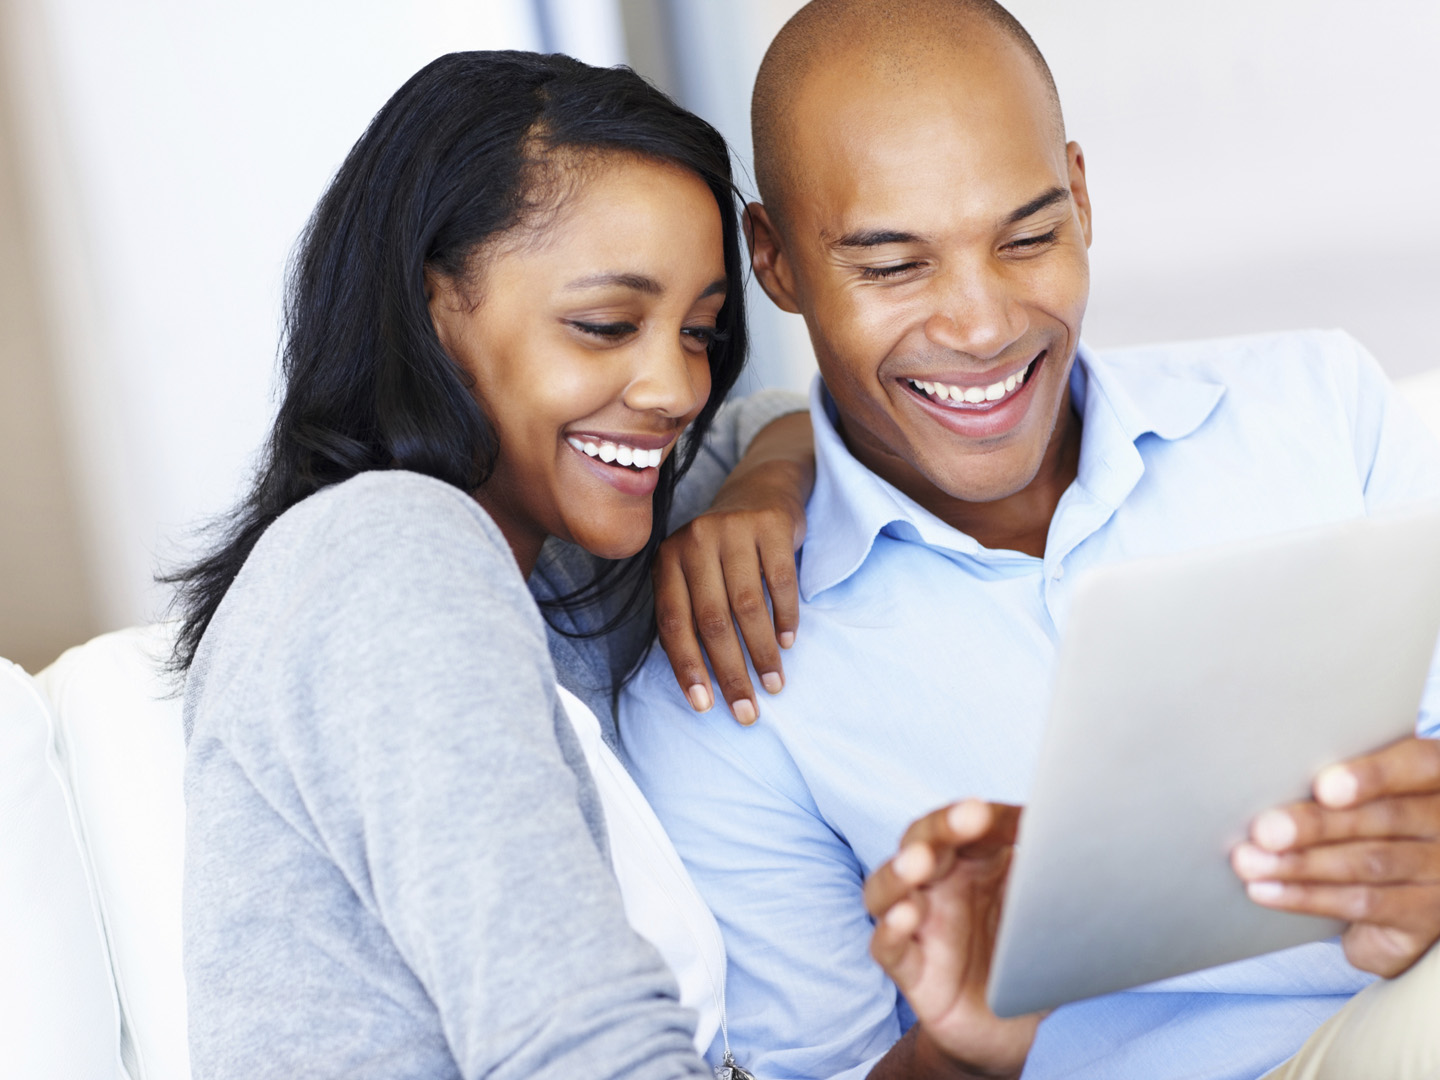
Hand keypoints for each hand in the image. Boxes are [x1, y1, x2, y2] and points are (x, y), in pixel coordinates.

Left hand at [653, 412, 812, 723]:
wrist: (762, 489)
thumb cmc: (724, 550)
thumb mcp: (696, 573)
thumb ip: (691, 614)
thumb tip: (700, 684)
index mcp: (668, 559)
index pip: (673, 622)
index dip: (687, 667)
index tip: (703, 706)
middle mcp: (695, 541)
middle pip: (712, 620)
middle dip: (730, 672)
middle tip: (747, 711)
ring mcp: (732, 529)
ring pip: (747, 605)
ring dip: (762, 652)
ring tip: (773, 684)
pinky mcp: (770, 524)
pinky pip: (780, 580)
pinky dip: (785, 617)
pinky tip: (788, 642)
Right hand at [864, 800, 1039, 1078]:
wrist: (1011, 1028)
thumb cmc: (1027, 955)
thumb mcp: (1050, 914)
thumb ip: (1059, 879)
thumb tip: (1092, 842)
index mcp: (975, 859)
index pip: (974, 824)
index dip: (992, 816)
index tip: (1025, 817)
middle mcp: (939, 882)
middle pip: (924, 840)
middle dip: (943, 826)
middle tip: (970, 815)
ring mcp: (920, 923)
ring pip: (887, 887)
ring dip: (899, 871)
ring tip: (918, 863)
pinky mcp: (909, 968)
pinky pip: (887, 946)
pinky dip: (890, 930)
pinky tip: (906, 918)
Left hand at [1231, 736, 1439, 976]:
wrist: (1411, 877)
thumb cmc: (1375, 810)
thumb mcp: (1375, 784)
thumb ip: (1340, 776)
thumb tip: (1268, 770)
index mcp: (1438, 777)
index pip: (1420, 765)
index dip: (1374, 775)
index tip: (1325, 787)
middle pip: (1385, 819)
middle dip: (1317, 825)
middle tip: (1264, 831)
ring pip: (1371, 864)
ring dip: (1301, 865)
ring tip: (1250, 862)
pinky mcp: (1426, 918)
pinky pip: (1365, 906)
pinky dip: (1308, 897)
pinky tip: (1267, 891)